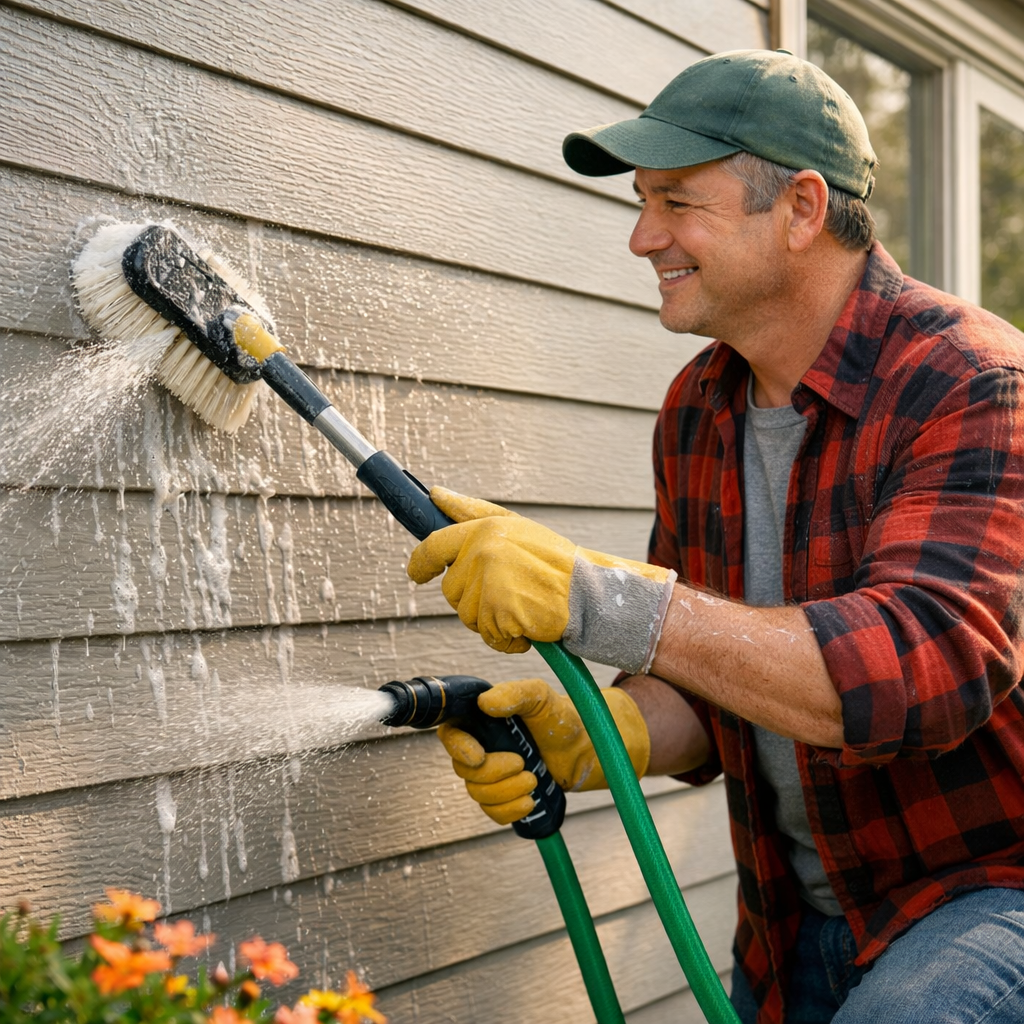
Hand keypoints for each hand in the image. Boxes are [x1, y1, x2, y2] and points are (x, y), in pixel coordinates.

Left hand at [407, 488, 676, 671]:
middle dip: (474, 599)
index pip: (435, 544)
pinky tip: (529, 625)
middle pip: (451, 590)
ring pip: (467, 616)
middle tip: (510, 593)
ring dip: (491, 620)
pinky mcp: (497, 612)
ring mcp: (488, 583)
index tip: (416, 573)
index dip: (421, 562)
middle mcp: (482, 553)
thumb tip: (435, 494)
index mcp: (484, 529)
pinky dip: (507, 639)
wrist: (590, 594)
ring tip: (523, 606)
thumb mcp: (515, 527)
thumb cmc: (555, 563)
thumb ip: (471, 512)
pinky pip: (488, 636)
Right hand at [437, 677, 650, 824]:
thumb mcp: (540, 697)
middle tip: (522, 763)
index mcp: (480, 721)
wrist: (582, 749)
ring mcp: (489, 774)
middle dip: (494, 773)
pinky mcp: (502, 796)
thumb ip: (515, 694)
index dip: (458, 748)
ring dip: (506, 792)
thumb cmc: (558, 718)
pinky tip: (529, 801)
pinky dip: (510, 810)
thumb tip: (486, 702)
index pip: (450, 734)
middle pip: (464, 771)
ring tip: (533, 780)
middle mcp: (480, 747)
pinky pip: (492, 812)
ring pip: (477, 794)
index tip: (479, 756)